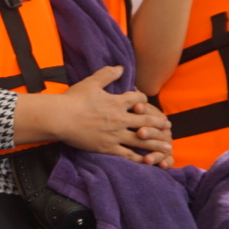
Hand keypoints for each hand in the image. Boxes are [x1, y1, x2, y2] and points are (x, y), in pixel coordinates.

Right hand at [46, 66, 172, 163]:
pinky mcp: (107, 147)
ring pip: (142, 139)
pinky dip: (139, 158)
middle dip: (159, 123)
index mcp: (117, 102)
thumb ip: (107, 74)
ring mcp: (115, 135)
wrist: (60, 118)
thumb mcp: (91, 82)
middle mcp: (120, 118)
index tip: (145, 104)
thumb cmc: (73, 99)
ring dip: (157, 143)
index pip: (139, 100)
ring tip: (168, 147)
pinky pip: (127, 154)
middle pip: (146, 120)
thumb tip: (121, 67)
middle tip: (168, 127)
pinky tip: (147, 161)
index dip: (144, 100)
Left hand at [128, 100, 174, 166]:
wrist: (149, 137)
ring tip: (147, 157)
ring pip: (162, 145)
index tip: (135, 107)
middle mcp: (162, 129)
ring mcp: (165, 142)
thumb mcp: (132, 107)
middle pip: (157, 128)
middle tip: (140, 133)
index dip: (144, 108)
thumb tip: (129, 81)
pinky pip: (168, 160)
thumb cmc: (133, 118)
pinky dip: (166, 162)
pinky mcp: (166, 155)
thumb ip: (132, 97)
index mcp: (154, 115)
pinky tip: (162, 166)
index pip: (150, 111)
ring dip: (155, 150)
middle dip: (149, 131)